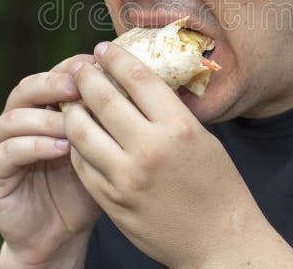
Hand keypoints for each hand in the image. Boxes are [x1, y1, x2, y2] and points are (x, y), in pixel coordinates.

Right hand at [0, 54, 101, 266]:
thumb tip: (137, 87)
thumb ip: (107, 121)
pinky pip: (7, 152)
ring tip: (73, 125)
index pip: (52, 75)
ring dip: (45, 118)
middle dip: (53, 84)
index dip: (73, 67)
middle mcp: (17, 120)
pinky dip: (34, 146)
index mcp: (43, 108)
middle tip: (78, 87)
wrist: (60, 234)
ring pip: (14, 118)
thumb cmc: (86, 187)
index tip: (98, 64)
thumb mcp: (101, 149)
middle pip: (27, 88)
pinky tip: (61, 149)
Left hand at [64, 42, 271, 267]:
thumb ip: (168, 112)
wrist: (219, 242)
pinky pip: (82, 164)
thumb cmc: (217, 186)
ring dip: (73, 109)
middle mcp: (149, 149)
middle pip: (102, 99)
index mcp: (178, 128)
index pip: (137, 79)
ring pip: (81, 131)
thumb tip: (137, 83)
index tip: (103, 49)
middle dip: (86, 77)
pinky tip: (79, 135)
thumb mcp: (202, 139)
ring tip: (73, 100)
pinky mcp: (110, 202)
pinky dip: (77, 145)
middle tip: (81, 68)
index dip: (116, 59)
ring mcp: (125, 178)